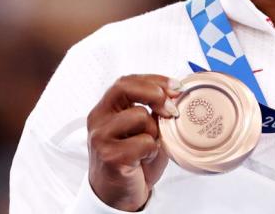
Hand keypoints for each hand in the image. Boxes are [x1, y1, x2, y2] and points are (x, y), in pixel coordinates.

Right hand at [87, 74, 181, 210]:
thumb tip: (176, 94)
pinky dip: (151, 151)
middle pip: (125, 88)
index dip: (154, 80)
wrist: (118, 194)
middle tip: (172, 109)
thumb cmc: (132, 160)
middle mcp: (98, 119)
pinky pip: (144, 142)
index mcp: (106, 109)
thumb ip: (153, 111)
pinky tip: (143, 160)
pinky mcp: (110, 156)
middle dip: (155, 93)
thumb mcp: (143, 129)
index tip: (176, 87)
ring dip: (154, 131)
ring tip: (148, 146)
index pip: (126, 81)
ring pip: (140, 116)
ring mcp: (101, 137)